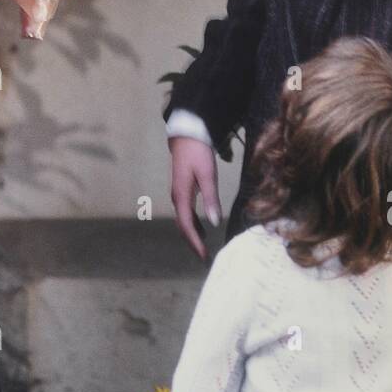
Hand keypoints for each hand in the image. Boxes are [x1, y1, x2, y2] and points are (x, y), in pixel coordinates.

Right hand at [169, 136, 221, 260]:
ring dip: (192, 234)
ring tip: (203, 246)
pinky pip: (185, 212)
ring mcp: (178, 193)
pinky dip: (193, 223)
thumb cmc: (198, 153)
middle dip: (192, 242)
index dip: (194, 242)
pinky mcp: (182, 189)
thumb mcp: (207, 174)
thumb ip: (210, 198)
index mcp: (181, 196)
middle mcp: (177, 197)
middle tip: (204, 256)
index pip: (186, 225)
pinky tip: (202, 227)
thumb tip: (214, 222)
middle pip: (182, 225)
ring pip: (183, 219)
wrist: (187, 135)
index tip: (203, 255)